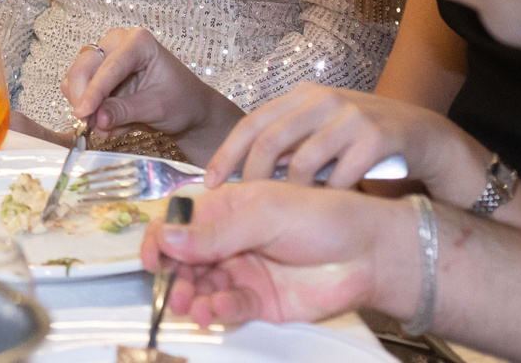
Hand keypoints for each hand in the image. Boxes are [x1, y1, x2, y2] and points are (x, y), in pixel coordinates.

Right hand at [61, 27, 244, 163]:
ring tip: (108, 127)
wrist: (188, 108)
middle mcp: (117, 43)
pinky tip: (110, 121)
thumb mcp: (157, 108)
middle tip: (90, 125)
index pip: (109, 67)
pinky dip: (89, 109)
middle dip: (85, 98)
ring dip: (87, 106)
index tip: (83, 114)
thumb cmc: (181, 101)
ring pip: (76, 79)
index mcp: (139, 42)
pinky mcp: (97, 72)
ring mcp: (105, 56)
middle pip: (84, 67)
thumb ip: (125, 111)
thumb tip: (97, 119)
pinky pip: (79, 89)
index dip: (93, 92)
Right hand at [142, 181, 418, 328]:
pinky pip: (229, 307)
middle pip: (185, 259)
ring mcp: (242, 271)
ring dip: (193, 297)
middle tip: (174, 290)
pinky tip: (220, 310)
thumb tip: (166, 237)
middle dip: (174, 276)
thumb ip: (215, 232)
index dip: (159, 239)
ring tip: (193, 307)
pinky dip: (220, 310)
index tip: (151, 260)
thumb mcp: (264, 215)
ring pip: (203, 287)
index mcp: (225, 208)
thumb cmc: (321, 218)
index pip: (178, 223)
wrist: (369, 255)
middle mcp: (228, 240)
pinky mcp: (259, 301)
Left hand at [206, 82, 489, 197]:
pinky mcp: (378, 136)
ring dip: (293, 194)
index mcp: (302, 97)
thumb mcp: (322, 132)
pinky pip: (341, 175)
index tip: (209, 184)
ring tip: (290, 214)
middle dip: (251, 178)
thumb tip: (240, 174)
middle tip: (244, 207)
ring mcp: (351, 116)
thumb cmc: (364, 141)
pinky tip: (328, 209)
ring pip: (303, 161)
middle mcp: (323, 100)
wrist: (427, 137)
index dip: (228, 153)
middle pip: (271, 141)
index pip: (253, 123)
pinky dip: (330, 196)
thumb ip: (289, 144)